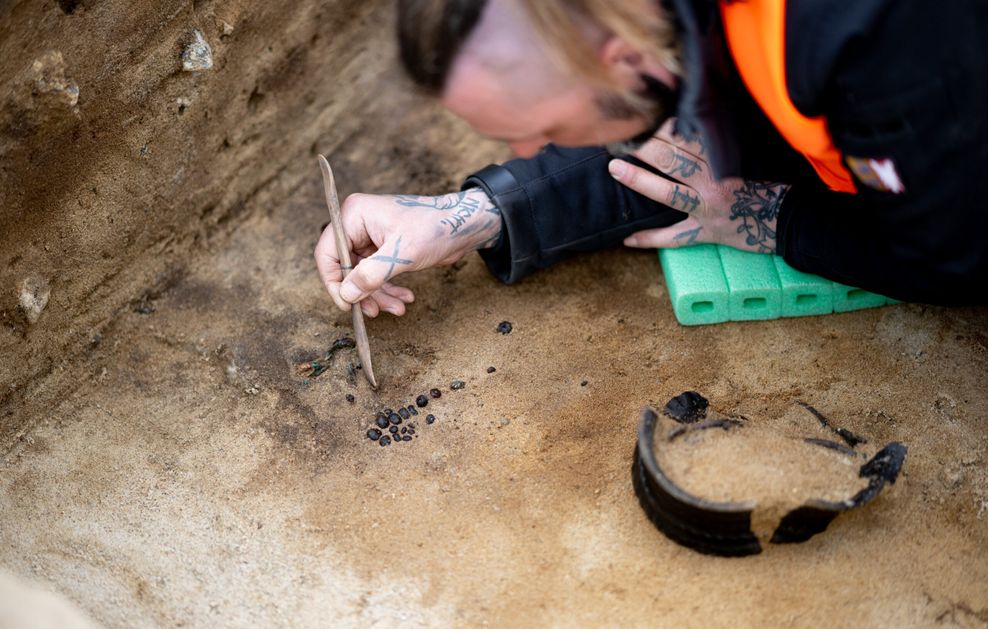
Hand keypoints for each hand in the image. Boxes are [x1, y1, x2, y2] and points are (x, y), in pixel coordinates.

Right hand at [314, 188, 501, 315]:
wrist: (464, 225)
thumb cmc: (435, 228)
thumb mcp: (402, 254)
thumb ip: (371, 275)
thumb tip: (346, 295)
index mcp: (354, 215)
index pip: (327, 253)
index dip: (334, 282)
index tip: (347, 305)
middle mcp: (357, 224)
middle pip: (345, 267)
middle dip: (362, 292)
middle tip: (375, 312)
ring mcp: (370, 237)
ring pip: (361, 275)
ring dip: (378, 295)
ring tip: (397, 308)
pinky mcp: (383, 248)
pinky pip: (376, 274)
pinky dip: (388, 289)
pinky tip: (404, 299)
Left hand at [608, 119, 789, 253]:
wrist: (791, 219)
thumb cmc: (772, 183)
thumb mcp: (750, 155)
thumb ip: (721, 142)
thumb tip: (690, 120)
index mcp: (725, 160)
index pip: (689, 137)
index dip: (664, 125)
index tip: (645, 114)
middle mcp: (714, 183)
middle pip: (673, 160)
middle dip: (645, 147)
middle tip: (622, 136)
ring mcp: (708, 210)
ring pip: (668, 194)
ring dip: (639, 182)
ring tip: (615, 169)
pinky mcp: (707, 233)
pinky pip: (674, 238)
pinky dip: (650, 239)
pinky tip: (627, 238)